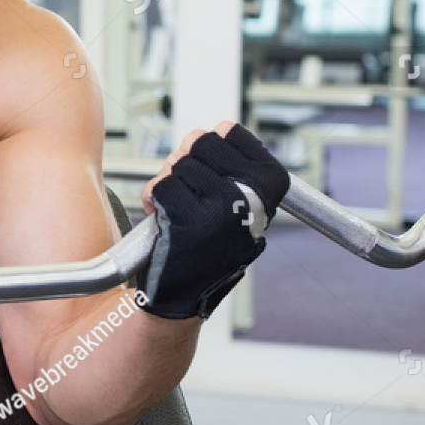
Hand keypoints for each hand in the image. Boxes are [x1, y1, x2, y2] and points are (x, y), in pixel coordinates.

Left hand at [138, 122, 289, 319]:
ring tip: (177, 213)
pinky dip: (153, 202)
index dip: (208, 152)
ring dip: (168, 186)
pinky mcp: (190, 223)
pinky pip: (160, 187)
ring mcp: (222, 210)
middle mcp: (253, 196)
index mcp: (270, 184)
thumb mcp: (231, 196)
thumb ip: (225, 158)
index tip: (211, 179)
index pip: (229, 132)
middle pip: (202, 142)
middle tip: (188, 196)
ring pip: (178, 164)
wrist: (184, 295)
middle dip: (185, 164)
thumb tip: (219, 128)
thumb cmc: (205, 243)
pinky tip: (165, 224)